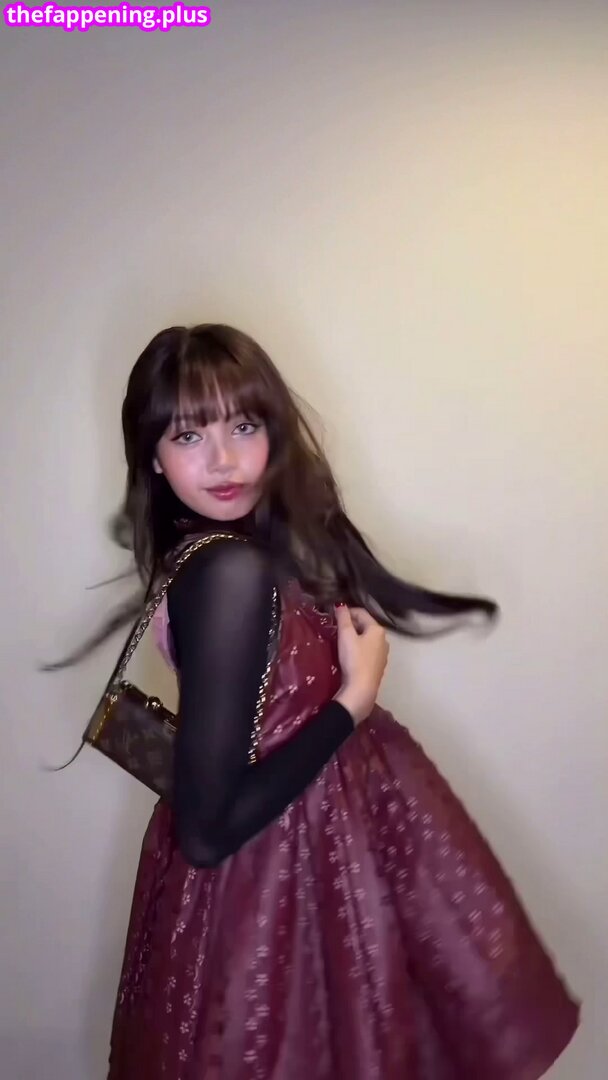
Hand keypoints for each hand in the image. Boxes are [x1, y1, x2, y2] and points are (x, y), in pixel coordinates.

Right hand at [333, 605, 388, 724]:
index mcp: (377, 629)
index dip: (347, 612)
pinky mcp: (378, 665)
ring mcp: (383, 653)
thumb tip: (340, 605)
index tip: (334, 616)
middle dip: (351, 624)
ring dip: (355, 636)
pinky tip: (350, 654)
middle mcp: (384, 639)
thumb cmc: (354, 659)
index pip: (361, 612)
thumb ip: (343, 618)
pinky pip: (368, 650)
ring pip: (367, 638)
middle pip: (365, 625)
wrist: (362, 688)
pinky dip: (359, 648)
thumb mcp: (346, 636)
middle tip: (336, 628)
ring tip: (341, 641)